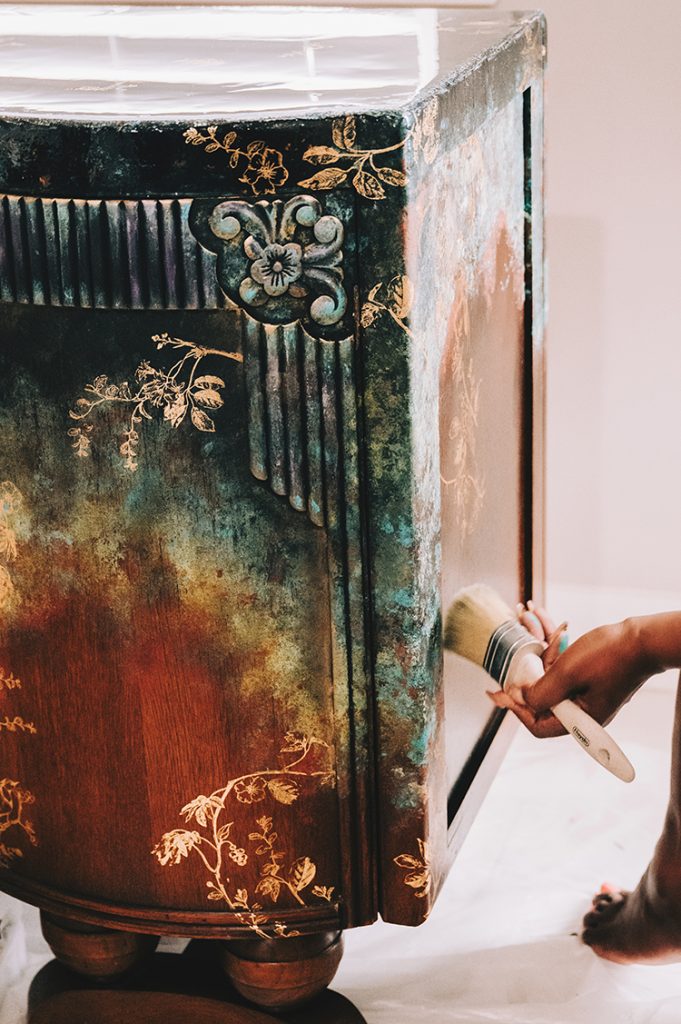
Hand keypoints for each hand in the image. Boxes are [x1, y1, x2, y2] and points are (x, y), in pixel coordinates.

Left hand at [488, 608, 653, 737]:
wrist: (643, 638)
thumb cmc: (608, 655)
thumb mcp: (567, 674)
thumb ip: (541, 692)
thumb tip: (521, 700)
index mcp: (580, 720)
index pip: (538, 726)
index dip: (516, 709)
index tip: (500, 691)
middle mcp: (584, 713)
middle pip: (543, 704)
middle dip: (525, 680)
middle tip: (509, 665)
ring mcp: (588, 696)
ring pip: (552, 683)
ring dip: (539, 661)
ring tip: (528, 632)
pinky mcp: (591, 680)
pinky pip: (564, 672)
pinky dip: (553, 654)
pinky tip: (547, 631)